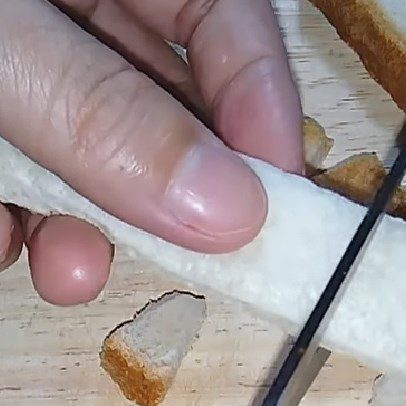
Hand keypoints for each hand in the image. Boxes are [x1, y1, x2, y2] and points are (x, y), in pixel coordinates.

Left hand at [0, 0, 302, 305]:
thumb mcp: (0, 48)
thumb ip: (105, 116)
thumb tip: (234, 212)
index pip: (226, 16)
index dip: (264, 107)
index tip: (272, 206)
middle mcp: (77, 6)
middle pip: (165, 104)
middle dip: (166, 194)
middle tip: (186, 259)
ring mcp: (27, 59)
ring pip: (96, 149)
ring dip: (87, 224)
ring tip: (67, 272)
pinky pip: (27, 167)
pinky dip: (20, 213)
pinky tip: (3, 238)